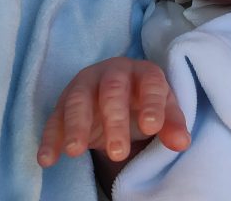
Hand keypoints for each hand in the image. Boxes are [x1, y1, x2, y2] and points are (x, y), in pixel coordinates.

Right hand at [37, 57, 189, 166]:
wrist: (117, 95)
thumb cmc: (143, 102)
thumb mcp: (162, 110)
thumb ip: (172, 124)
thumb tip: (182, 143)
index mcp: (143, 72)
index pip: (150, 83)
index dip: (151, 103)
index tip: (152, 127)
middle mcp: (113, 72)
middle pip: (112, 91)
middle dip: (114, 120)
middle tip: (118, 153)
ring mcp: (85, 85)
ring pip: (78, 100)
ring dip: (76, 126)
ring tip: (75, 152)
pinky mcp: (63, 103)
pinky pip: (54, 119)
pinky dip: (50, 139)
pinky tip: (48, 159)